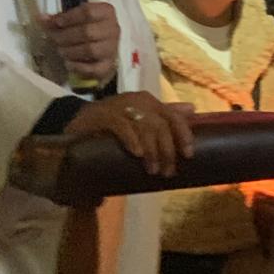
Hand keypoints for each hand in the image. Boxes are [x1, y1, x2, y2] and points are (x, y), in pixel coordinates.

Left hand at [40, 1, 119, 82]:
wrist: (104, 48)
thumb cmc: (88, 28)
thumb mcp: (77, 19)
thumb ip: (60, 19)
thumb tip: (42, 18)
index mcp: (106, 12)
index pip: (88, 11)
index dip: (69, 17)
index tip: (56, 22)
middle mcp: (113, 29)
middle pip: (88, 32)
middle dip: (66, 36)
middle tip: (54, 39)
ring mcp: (112, 48)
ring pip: (91, 50)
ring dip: (71, 51)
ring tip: (61, 51)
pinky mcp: (109, 65)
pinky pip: (93, 68)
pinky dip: (78, 67)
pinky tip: (68, 64)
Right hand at [65, 93, 194, 176]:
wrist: (80, 120)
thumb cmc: (116, 120)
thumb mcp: (143, 116)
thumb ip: (166, 114)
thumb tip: (192, 109)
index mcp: (150, 102)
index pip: (173, 115)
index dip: (183, 134)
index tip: (189, 154)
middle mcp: (138, 101)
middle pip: (160, 124)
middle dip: (167, 150)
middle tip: (167, 172)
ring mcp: (120, 107)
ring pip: (144, 126)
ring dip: (151, 150)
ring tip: (152, 170)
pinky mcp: (104, 116)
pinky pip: (121, 126)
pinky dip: (131, 140)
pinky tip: (137, 154)